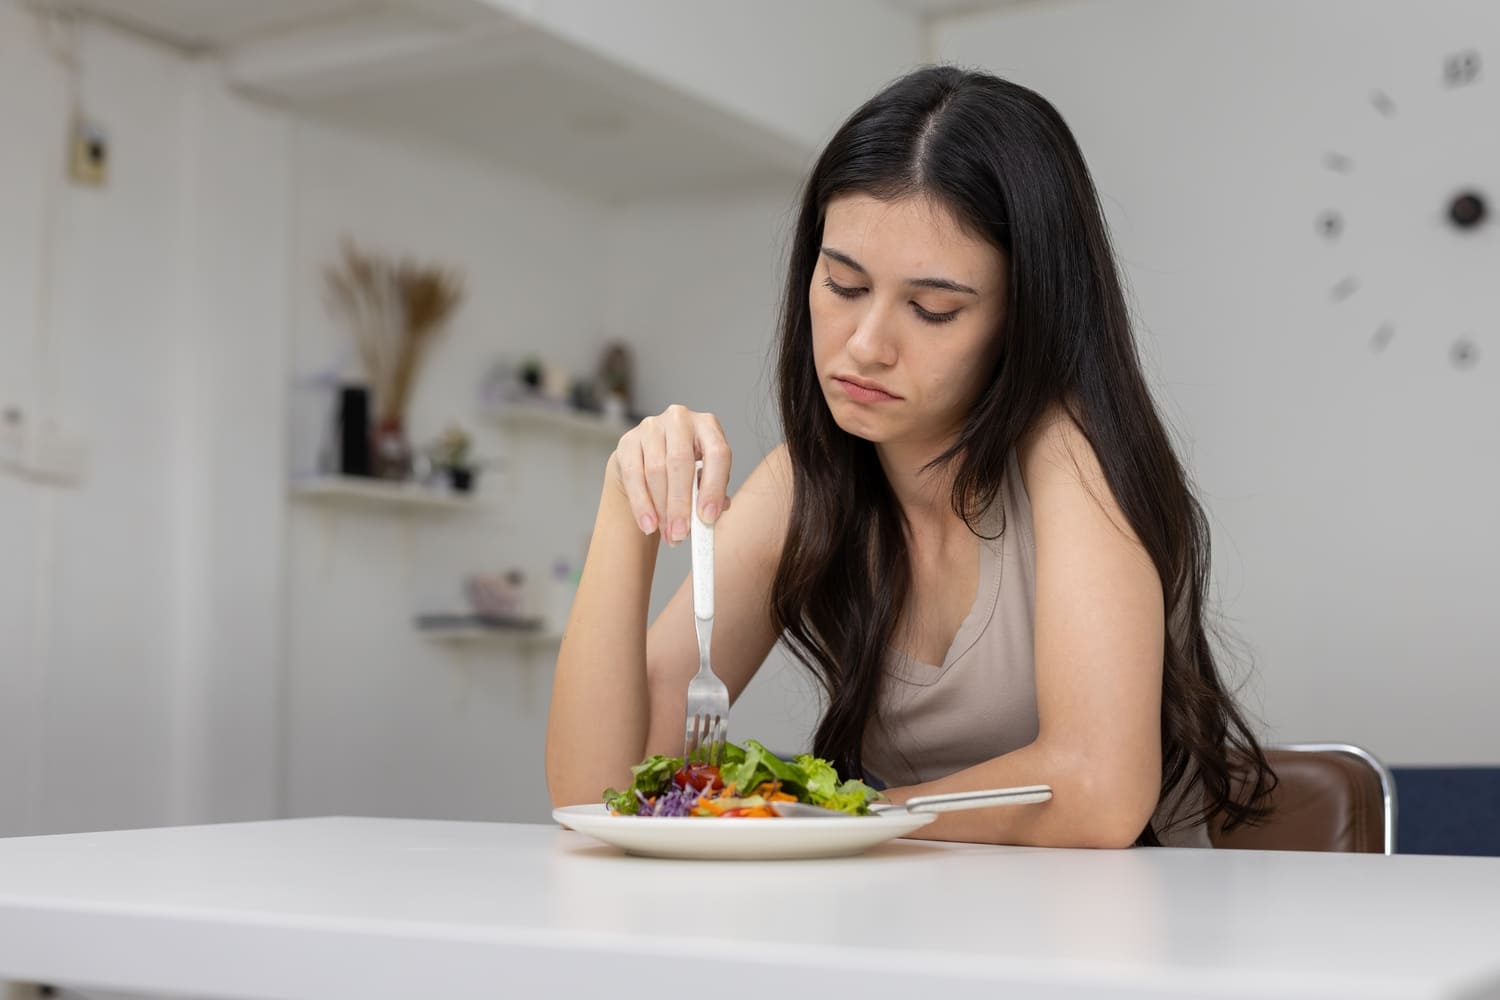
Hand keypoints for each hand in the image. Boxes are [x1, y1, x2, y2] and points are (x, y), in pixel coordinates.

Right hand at [612, 404, 730, 544]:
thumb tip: (710, 516)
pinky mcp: (628, 441)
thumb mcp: (705, 478)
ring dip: (662, 509)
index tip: (708, 517)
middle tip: (682, 533)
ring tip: (669, 535)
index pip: (717, 453)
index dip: (714, 487)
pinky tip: (648, 525)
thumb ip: (711, 494)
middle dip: (681, 504)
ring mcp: (651, 427)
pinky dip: (641, 504)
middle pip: (681, 463)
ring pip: (656, 471)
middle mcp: (680, 419)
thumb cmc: (686, 470)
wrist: (649, 458)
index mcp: (708, 426)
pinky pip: (633, 476)